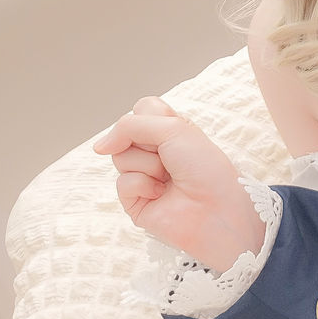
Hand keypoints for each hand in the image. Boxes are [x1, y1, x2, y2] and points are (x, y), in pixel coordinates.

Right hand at [92, 96, 262, 271]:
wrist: (218, 208)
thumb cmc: (206, 167)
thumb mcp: (174, 128)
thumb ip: (131, 126)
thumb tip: (99, 146)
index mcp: (169, 131)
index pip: (140, 110)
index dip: (149, 118)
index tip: (171, 129)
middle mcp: (154, 152)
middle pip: (124, 134)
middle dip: (149, 144)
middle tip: (170, 157)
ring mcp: (143, 176)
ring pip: (119, 158)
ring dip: (148, 166)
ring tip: (168, 178)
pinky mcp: (135, 202)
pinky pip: (122, 183)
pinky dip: (143, 186)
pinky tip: (161, 194)